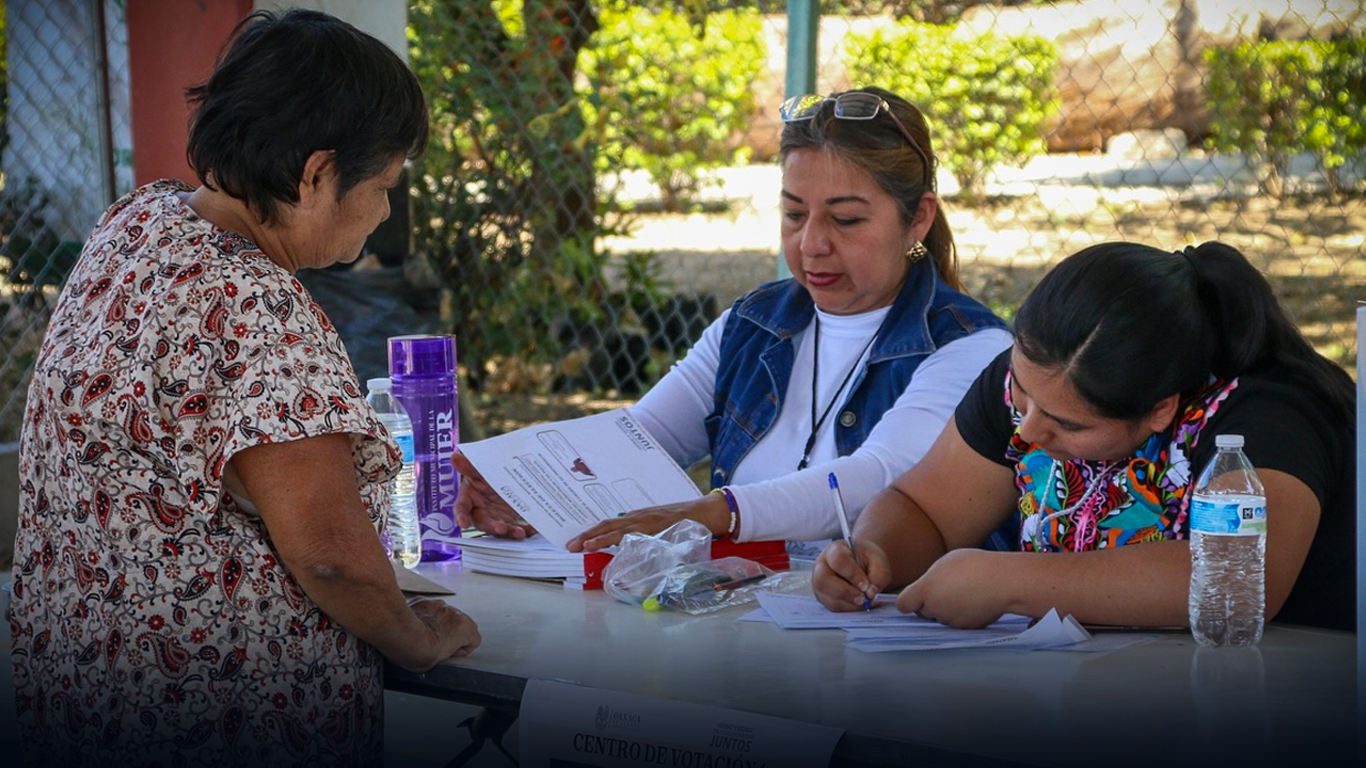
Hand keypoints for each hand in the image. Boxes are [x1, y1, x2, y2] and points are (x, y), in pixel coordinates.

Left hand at [404, 598, 481, 669]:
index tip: (452, 652)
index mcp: (463, 628)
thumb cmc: (417, 651)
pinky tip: (414, 623)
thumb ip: (449, 653)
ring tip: (424, 633)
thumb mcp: (439, 663)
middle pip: (462, 622)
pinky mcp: (422, 600)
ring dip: (439, 622)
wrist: (398, 636)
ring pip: (445, 613)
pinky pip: (428, 607)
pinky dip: (424, 614)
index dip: (463, 648)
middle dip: (453, 632)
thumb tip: (447, 651)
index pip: (475, 638)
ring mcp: (437, 604)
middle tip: (439, 643)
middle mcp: (453, 612)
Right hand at [451, 451, 535, 538]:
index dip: (461, 517)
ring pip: (500, 529)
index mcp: (468, 499)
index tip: (464, 524)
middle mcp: (480, 512)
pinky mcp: (509, 522)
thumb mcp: (478, 470)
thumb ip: (469, 467)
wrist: (501, 477)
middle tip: (501, 528)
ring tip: (520, 533)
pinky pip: (516, 528)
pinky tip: (533, 529)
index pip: (461, 509)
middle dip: (492, 527)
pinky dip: (525, 530)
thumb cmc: (484, 476)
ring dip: (510, 532)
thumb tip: (454, 457)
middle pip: (483, 523)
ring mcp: (495, 519)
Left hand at [565, 494, 730, 552]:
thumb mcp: (656, 526)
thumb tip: (624, 548)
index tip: (575, 541)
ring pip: (616, 529)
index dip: (591, 532)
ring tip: (582, 545)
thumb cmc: (681, 522)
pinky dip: (617, 539)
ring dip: (597, 537)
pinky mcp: (655, 527)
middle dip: (586, 535)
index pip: (608, 524)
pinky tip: (610, 543)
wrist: (704, 512)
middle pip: (606, 525)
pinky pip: (633, 534)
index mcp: (635, 518)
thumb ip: (640, 534)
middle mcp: (637, 517)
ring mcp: (645, 521)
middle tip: (569, 546)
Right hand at [812, 537, 887, 611]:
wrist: (863, 565)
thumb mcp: (879, 561)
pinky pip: (834, 607)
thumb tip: (871, 593)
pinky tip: (861, 603)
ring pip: (829, 598)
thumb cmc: (868, 560)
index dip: (852, 574)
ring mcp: (820, 584)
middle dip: (846, 593)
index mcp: (835, 550)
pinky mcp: (825, 597)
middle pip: (822, 581)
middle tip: (864, 599)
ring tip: (866, 601)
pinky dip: (850, 608)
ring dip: (851, 604)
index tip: (866, 585)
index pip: (838, 560)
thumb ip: (879, 574)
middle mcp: (822, 566)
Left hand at [895, 548, 1008, 627]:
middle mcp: (935, 607)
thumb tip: (926, 588)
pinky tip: (972, 602)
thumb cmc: (976, 566)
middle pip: (922, 611)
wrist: (1004, 582)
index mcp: (926, 589)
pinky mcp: (965, 628)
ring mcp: (950, 620)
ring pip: (940, 617)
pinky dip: (961, 616)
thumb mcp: (945, 563)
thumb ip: (930, 579)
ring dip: (946, 610)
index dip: (908, 601)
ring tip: (963, 593)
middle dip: (928, 604)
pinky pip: (956, 623)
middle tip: (945, 590)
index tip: (913, 597)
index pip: (903, 605)